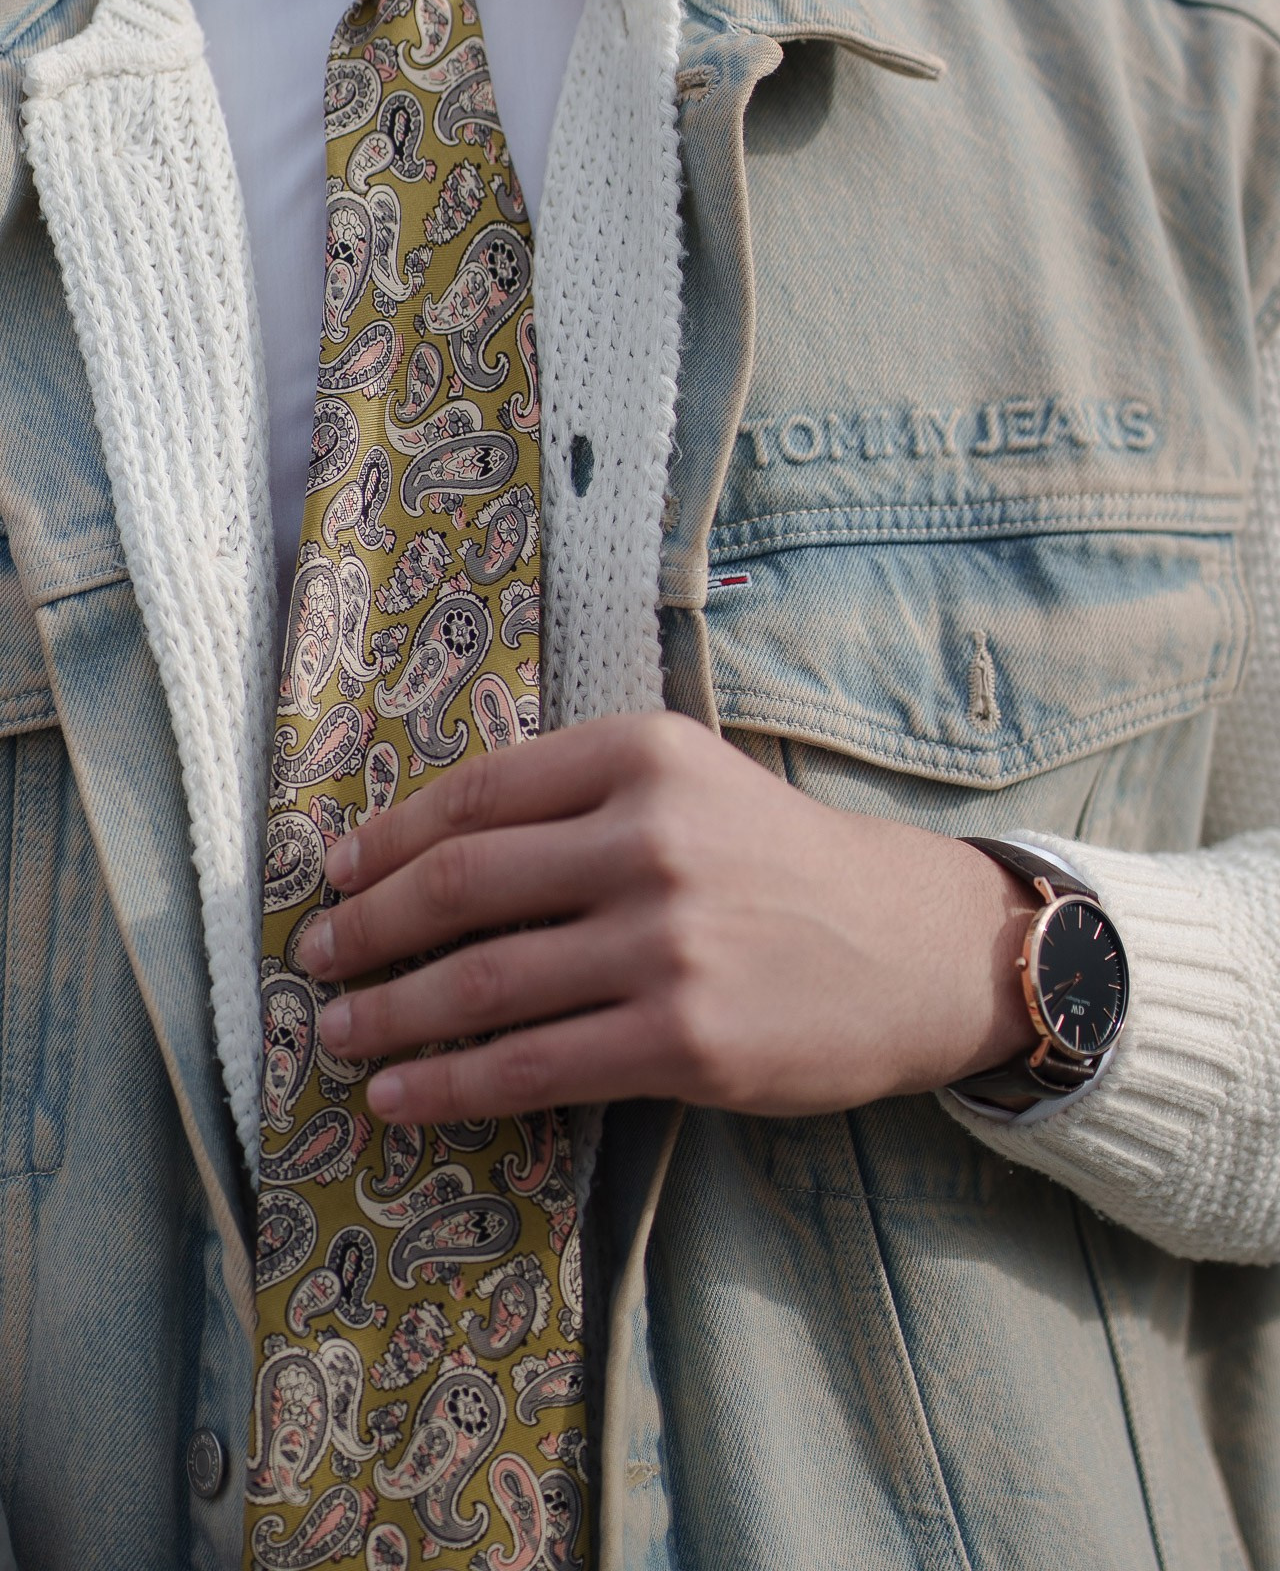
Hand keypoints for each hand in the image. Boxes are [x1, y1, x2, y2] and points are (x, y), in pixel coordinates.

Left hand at [298, 711, 1030, 1124]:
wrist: (915, 946)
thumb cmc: (785, 863)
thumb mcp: (692, 784)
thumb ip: (579, 797)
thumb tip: (427, 851)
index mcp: (641, 756)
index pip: (477, 794)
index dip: (388, 841)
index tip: (339, 875)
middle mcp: (648, 838)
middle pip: (461, 884)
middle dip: (366, 928)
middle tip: (316, 957)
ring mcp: (665, 942)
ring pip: (481, 981)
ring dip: (387, 1013)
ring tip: (338, 1032)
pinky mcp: (683, 1038)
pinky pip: (532, 1064)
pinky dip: (447, 1083)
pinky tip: (398, 1095)